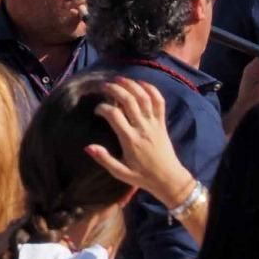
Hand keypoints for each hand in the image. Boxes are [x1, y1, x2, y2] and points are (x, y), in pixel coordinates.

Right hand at [85, 77, 193, 205]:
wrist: (170, 180)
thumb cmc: (143, 176)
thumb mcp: (121, 173)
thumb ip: (104, 160)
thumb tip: (87, 146)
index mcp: (130, 140)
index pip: (114, 115)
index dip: (102, 108)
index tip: (96, 110)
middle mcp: (143, 128)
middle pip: (129, 101)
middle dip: (114, 89)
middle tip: (104, 85)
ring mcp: (154, 124)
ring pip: (144, 98)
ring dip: (131, 85)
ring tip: (119, 79)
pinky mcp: (162, 123)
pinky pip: (159, 102)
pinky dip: (151, 89)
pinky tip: (141, 83)